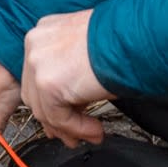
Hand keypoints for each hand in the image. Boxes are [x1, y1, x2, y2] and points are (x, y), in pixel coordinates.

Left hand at [21, 10, 108, 144]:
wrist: (133, 38)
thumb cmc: (120, 40)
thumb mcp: (86, 50)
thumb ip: (70, 72)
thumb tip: (71, 102)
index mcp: (44, 33)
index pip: (37, 75)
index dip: (51, 101)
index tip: (64, 116)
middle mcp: (36, 45)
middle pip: (35, 94)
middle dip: (56, 119)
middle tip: (74, 133)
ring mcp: (38, 64)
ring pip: (45, 110)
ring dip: (70, 128)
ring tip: (92, 133)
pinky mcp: (47, 84)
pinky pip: (59, 118)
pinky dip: (78, 129)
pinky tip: (95, 130)